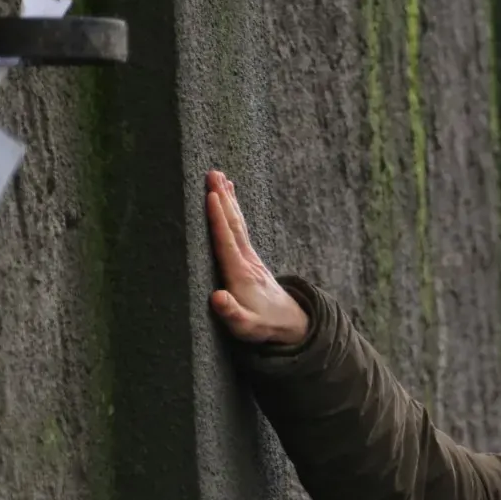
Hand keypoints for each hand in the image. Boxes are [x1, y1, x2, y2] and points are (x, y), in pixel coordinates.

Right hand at [205, 170, 309, 345]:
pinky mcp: (250, 258)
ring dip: (228, 199)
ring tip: (220, 176)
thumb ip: (232, 313)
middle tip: (213, 173)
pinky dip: (233, 211)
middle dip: (223, 199)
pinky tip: (229, 199)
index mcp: (240, 274)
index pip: (227, 241)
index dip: (219, 219)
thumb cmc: (262, 326)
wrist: (289, 323)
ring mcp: (250, 257)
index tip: (211, 195)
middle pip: (233, 224)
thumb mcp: (246, 327)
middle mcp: (247, 261)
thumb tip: (217, 297)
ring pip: (237, 223)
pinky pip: (239, 229)